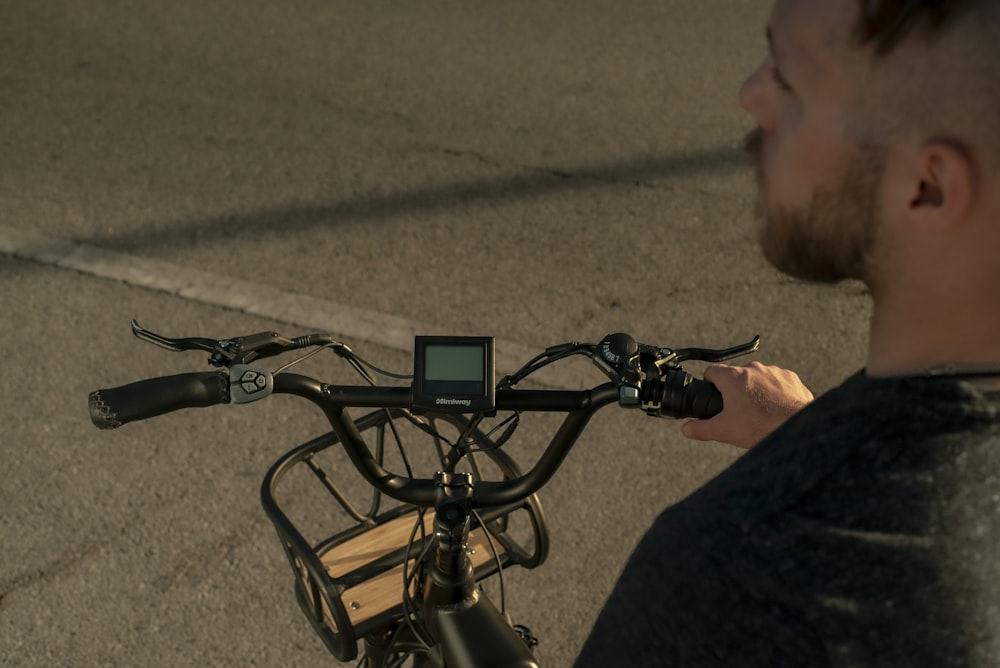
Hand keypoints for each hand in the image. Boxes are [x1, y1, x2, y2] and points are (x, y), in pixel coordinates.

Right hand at [681, 361, 813, 448]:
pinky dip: (774, 393)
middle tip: (737, 412)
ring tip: (759, 413)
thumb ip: (701, 428)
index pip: (712, 371)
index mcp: (733, 378)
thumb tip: (687, 429)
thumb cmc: (761, 426)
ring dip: (755, 391)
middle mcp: (753, 369)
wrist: (798, 428)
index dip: (708, 384)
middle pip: (735, 376)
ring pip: (757, 379)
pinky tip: (775, 409)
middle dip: (734, 391)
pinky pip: (776, 382)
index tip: (712, 396)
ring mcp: (773, 372)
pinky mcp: (790, 378)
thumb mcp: (725, 431)